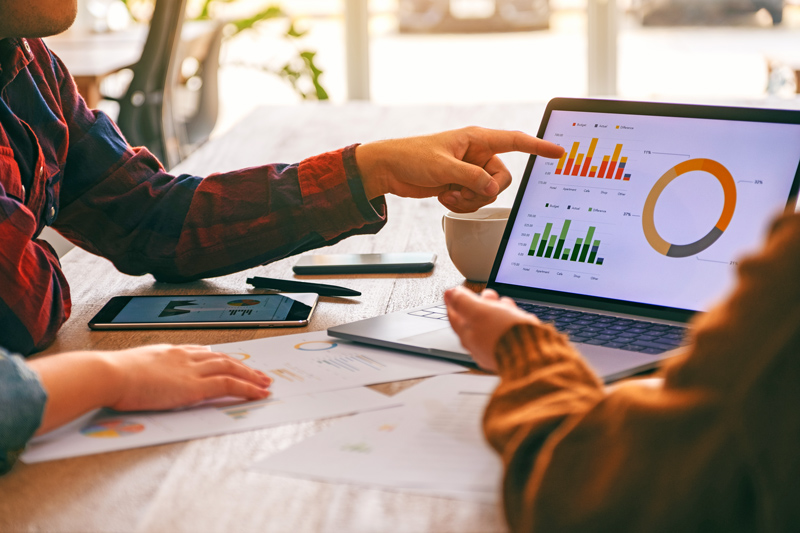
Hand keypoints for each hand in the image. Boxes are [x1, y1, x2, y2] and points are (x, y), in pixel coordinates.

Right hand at [30, 344, 271, 434]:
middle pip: (222, 358)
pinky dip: (247, 388)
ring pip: (231, 368)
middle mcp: (184, 356)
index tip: (230, 362)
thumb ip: (142, 371)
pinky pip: (229, 385)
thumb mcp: (130, 368)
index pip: (201, 352)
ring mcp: (191, 370)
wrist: (108, 374)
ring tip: (265, 384)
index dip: (219, 358)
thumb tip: (138, 379)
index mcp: (169, 351)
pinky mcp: (195, 386)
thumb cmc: (110, 375)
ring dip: (251, 376)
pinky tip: (258, 394)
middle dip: (242, 365)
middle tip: (257, 373)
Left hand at [356, 127, 564, 212]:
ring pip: (487, 193)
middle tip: (462, 190)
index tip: (558, 151)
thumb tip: (492, 190)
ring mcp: (469, 171)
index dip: (538, 146)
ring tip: (447, 193)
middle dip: (483, 191)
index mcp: (477, 139)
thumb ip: (471, 178)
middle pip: (501, 179)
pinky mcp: (461, 185)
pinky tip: (443, 197)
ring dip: (469, 199)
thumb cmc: (412, 157)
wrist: (390, 169)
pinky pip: (474, 201)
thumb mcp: (443, 167)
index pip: (515, 141)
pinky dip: (460, 204)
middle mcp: (477, 154)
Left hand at [445, 287, 539, 370]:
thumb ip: (463, 301)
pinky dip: (509, 320)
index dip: (453, 301)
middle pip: (474, 319)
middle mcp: (478, 345)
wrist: (532, 355)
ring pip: (492, 324)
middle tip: (487, 294)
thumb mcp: (480, 311)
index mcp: (467, 335)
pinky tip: (515, 315)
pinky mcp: (510, 349)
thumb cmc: (505, 336)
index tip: (452, 292)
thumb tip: (451, 293)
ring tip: (504, 302)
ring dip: (497, 309)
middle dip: (481, 303)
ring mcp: (494, 348)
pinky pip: (506, 331)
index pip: (454, 316)